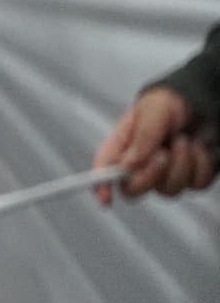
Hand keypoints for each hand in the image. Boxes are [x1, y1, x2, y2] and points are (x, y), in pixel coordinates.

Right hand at [98, 82, 214, 200]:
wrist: (202, 104)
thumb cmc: (169, 103)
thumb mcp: (153, 111)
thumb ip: (142, 138)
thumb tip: (128, 166)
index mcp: (123, 145)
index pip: (105, 168)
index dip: (100, 185)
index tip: (106, 199)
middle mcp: (141, 164)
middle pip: (134, 189)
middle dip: (151, 175)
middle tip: (163, 154)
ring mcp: (166, 174)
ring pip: (168, 190)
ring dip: (181, 164)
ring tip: (185, 140)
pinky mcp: (190, 178)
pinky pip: (195, 185)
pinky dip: (201, 165)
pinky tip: (199, 148)